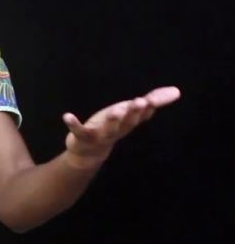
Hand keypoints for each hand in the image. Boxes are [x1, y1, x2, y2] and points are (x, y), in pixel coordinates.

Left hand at [62, 86, 180, 170]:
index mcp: (128, 122)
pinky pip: (78, 131)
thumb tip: (176, 91)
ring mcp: (100, 135)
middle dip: (133, 113)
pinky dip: (73, 124)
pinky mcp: (82, 137)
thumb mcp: (130, 112)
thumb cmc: (111, 127)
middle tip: (138, 102)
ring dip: (112, 120)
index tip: (150, 100)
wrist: (89, 152)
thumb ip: (152, 101)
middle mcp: (117, 129)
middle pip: (127, 122)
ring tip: (114, 110)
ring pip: (108, 129)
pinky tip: (67, 116)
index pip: (140, 115)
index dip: (145, 108)